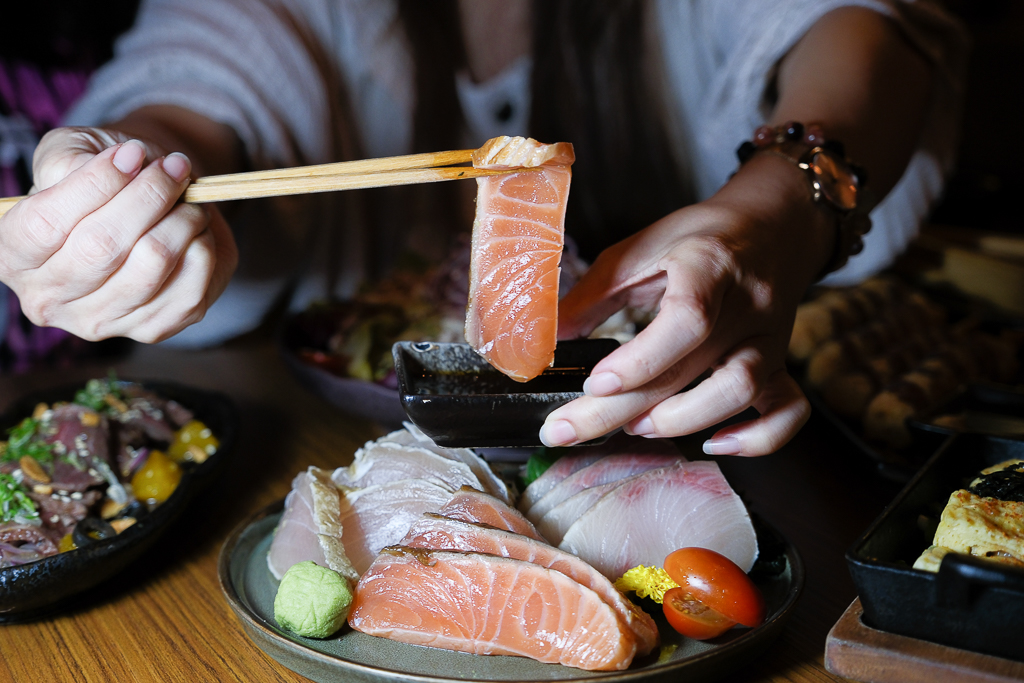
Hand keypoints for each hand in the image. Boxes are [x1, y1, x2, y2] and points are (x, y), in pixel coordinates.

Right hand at [0, 127, 236, 342]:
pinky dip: (202, 248)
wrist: (151, 208)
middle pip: (101, 247)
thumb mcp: (73, 152)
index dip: (95, 183)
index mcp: (13, 253)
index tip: (133, 152)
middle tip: (174, 168)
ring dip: (182, 221)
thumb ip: (72, 156)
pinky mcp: (149, 330)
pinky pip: (188, 289)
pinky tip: (197, 231)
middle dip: (148, 196)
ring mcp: (98, 322)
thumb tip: (119, 164)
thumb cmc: (107, 177)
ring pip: (148, 266)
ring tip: (189, 198)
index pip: (44, 223)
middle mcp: (47, 297)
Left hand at [540, 155, 831, 455]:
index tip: (596, 383)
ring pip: (743, 392)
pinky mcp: (781, 363)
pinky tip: (715, 443)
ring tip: (635, 426)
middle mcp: (744, 306)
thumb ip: (594, 293)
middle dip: (619, 410)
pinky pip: (788, 410)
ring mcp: (768, 338)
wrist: (772, 226)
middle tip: (564, 430)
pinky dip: (757, 438)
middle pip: (690, 369)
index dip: (641, 358)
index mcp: (707, 266)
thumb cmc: (699, 237)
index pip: (686, 319)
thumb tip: (548, 338)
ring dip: (682, 420)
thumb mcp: (639, 248)